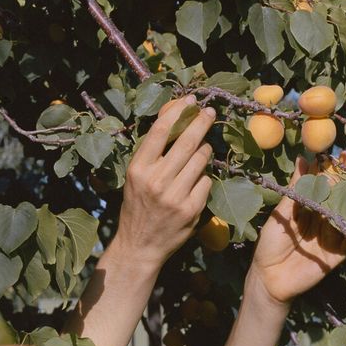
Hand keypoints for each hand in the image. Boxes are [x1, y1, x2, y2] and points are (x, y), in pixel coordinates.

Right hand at [116, 96, 216, 268]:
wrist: (139, 246)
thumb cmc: (137, 206)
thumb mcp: (136, 178)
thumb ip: (152, 152)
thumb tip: (173, 118)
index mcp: (138, 170)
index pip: (160, 131)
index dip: (178, 111)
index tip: (190, 100)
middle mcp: (156, 181)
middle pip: (186, 141)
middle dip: (201, 122)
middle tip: (209, 112)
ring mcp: (175, 196)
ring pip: (201, 159)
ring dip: (205, 150)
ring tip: (202, 149)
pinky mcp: (191, 209)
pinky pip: (206, 181)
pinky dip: (203, 178)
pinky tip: (196, 181)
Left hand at [250, 157, 345, 305]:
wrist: (269, 278)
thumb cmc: (270, 244)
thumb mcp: (281, 214)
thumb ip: (294, 190)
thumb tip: (302, 159)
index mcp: (309, 207)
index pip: (324, 185)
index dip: (331, 170)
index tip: (336, 155)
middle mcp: (323, 218)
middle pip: (339, 197)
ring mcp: (332, 235)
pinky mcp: (339, 253)